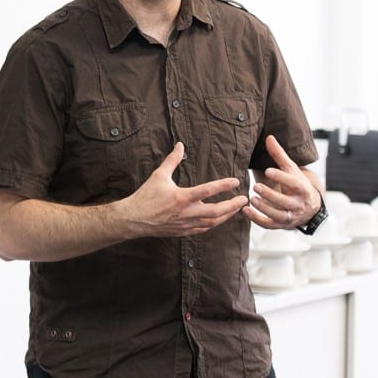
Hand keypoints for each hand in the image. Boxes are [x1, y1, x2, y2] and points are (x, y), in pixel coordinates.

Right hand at [118, 142, 248, 238]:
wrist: (134, 219)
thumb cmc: (146, 196)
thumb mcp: (158, 175)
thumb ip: (172, 160)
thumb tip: (180, 145)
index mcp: (181, 197)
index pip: (208, 191)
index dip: (223, 185)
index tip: (236, 181)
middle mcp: (186, 213)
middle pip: (216, 211)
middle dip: (232, 206)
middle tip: (244, 200)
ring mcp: (186, 224)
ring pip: (212, 223)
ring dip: (227, 216)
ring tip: (236, 209)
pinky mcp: (183, 232)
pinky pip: (203, 230)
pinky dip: (214, 224)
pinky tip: (219, 219)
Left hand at [245, 134, 320, 229]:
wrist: (310, 208)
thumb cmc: (297, 184)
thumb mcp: (291, 169)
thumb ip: (279, 155)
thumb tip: (269, 137)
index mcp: (302, 188)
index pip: (293, 183)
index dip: (281, 177)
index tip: (268, 170)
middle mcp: (298, 204)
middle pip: (285, 201)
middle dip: (271, 195)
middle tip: (256, 187)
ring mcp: (291, 216)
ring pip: (278, 215)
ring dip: (265, 208)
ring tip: (252, 199)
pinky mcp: (282, 225)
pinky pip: (270, 225)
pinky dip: (257, 220)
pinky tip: (245, 211)